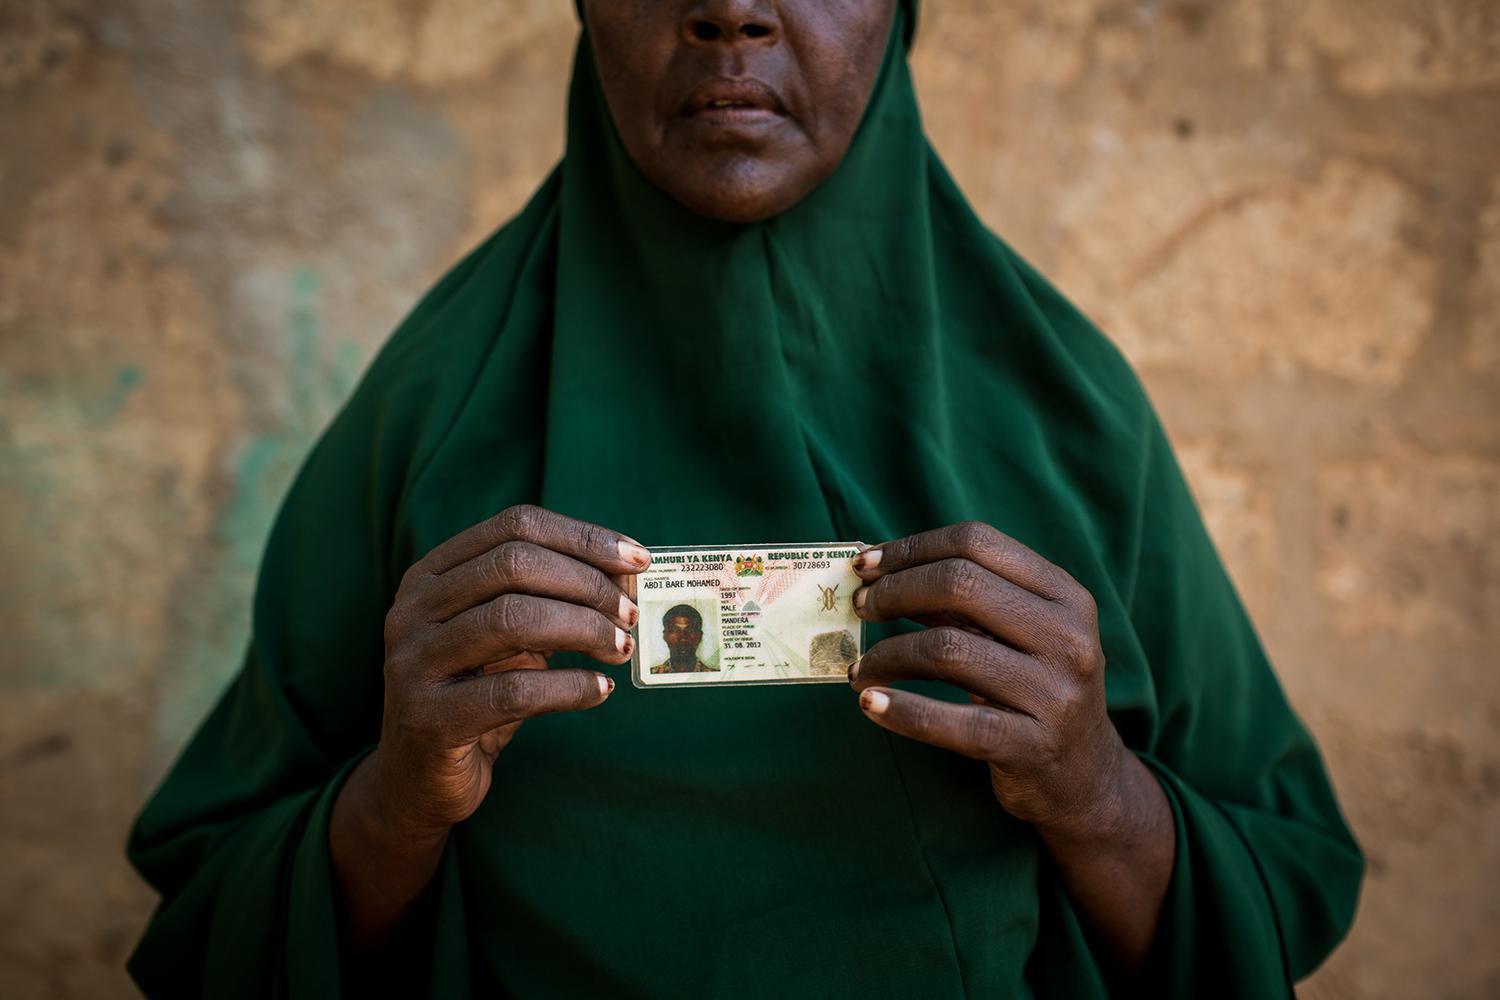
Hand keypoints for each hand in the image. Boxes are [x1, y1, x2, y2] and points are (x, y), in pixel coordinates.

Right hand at [375, 505, 650, 837]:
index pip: (515, 526)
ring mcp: (414, 662)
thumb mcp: (508, 640)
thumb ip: (550, 602)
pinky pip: (514, 691)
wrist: (418, 781)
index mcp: (431, 575)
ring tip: (620, 650)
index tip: (637, 561)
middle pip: (514, 564)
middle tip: (630, 614)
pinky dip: (570, 687)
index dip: (583, 538)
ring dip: (584, 630)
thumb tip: (627, 580)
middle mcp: (413, 609)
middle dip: (587, 584)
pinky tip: (600, 691)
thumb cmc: (476, 695)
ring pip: (512, 619)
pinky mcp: (429, 718)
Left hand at [849, 521, 1126, 842]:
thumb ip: (963, 601)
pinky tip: (870, 703)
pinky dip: (901, 710)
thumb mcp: (1018, 635)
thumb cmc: (1034, 689)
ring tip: (860, 669)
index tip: (867, 566)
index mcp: (1065, 596)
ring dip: (886, 655)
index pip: (977, 543)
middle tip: (861, 609)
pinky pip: (951, 722)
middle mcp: (1067, 638)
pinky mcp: (1031, 746)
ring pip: (947, 650)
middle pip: (960, 584)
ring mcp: (1054, 694)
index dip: (912, 549)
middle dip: (895, 591)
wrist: (1084, 776)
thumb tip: (879, 572)